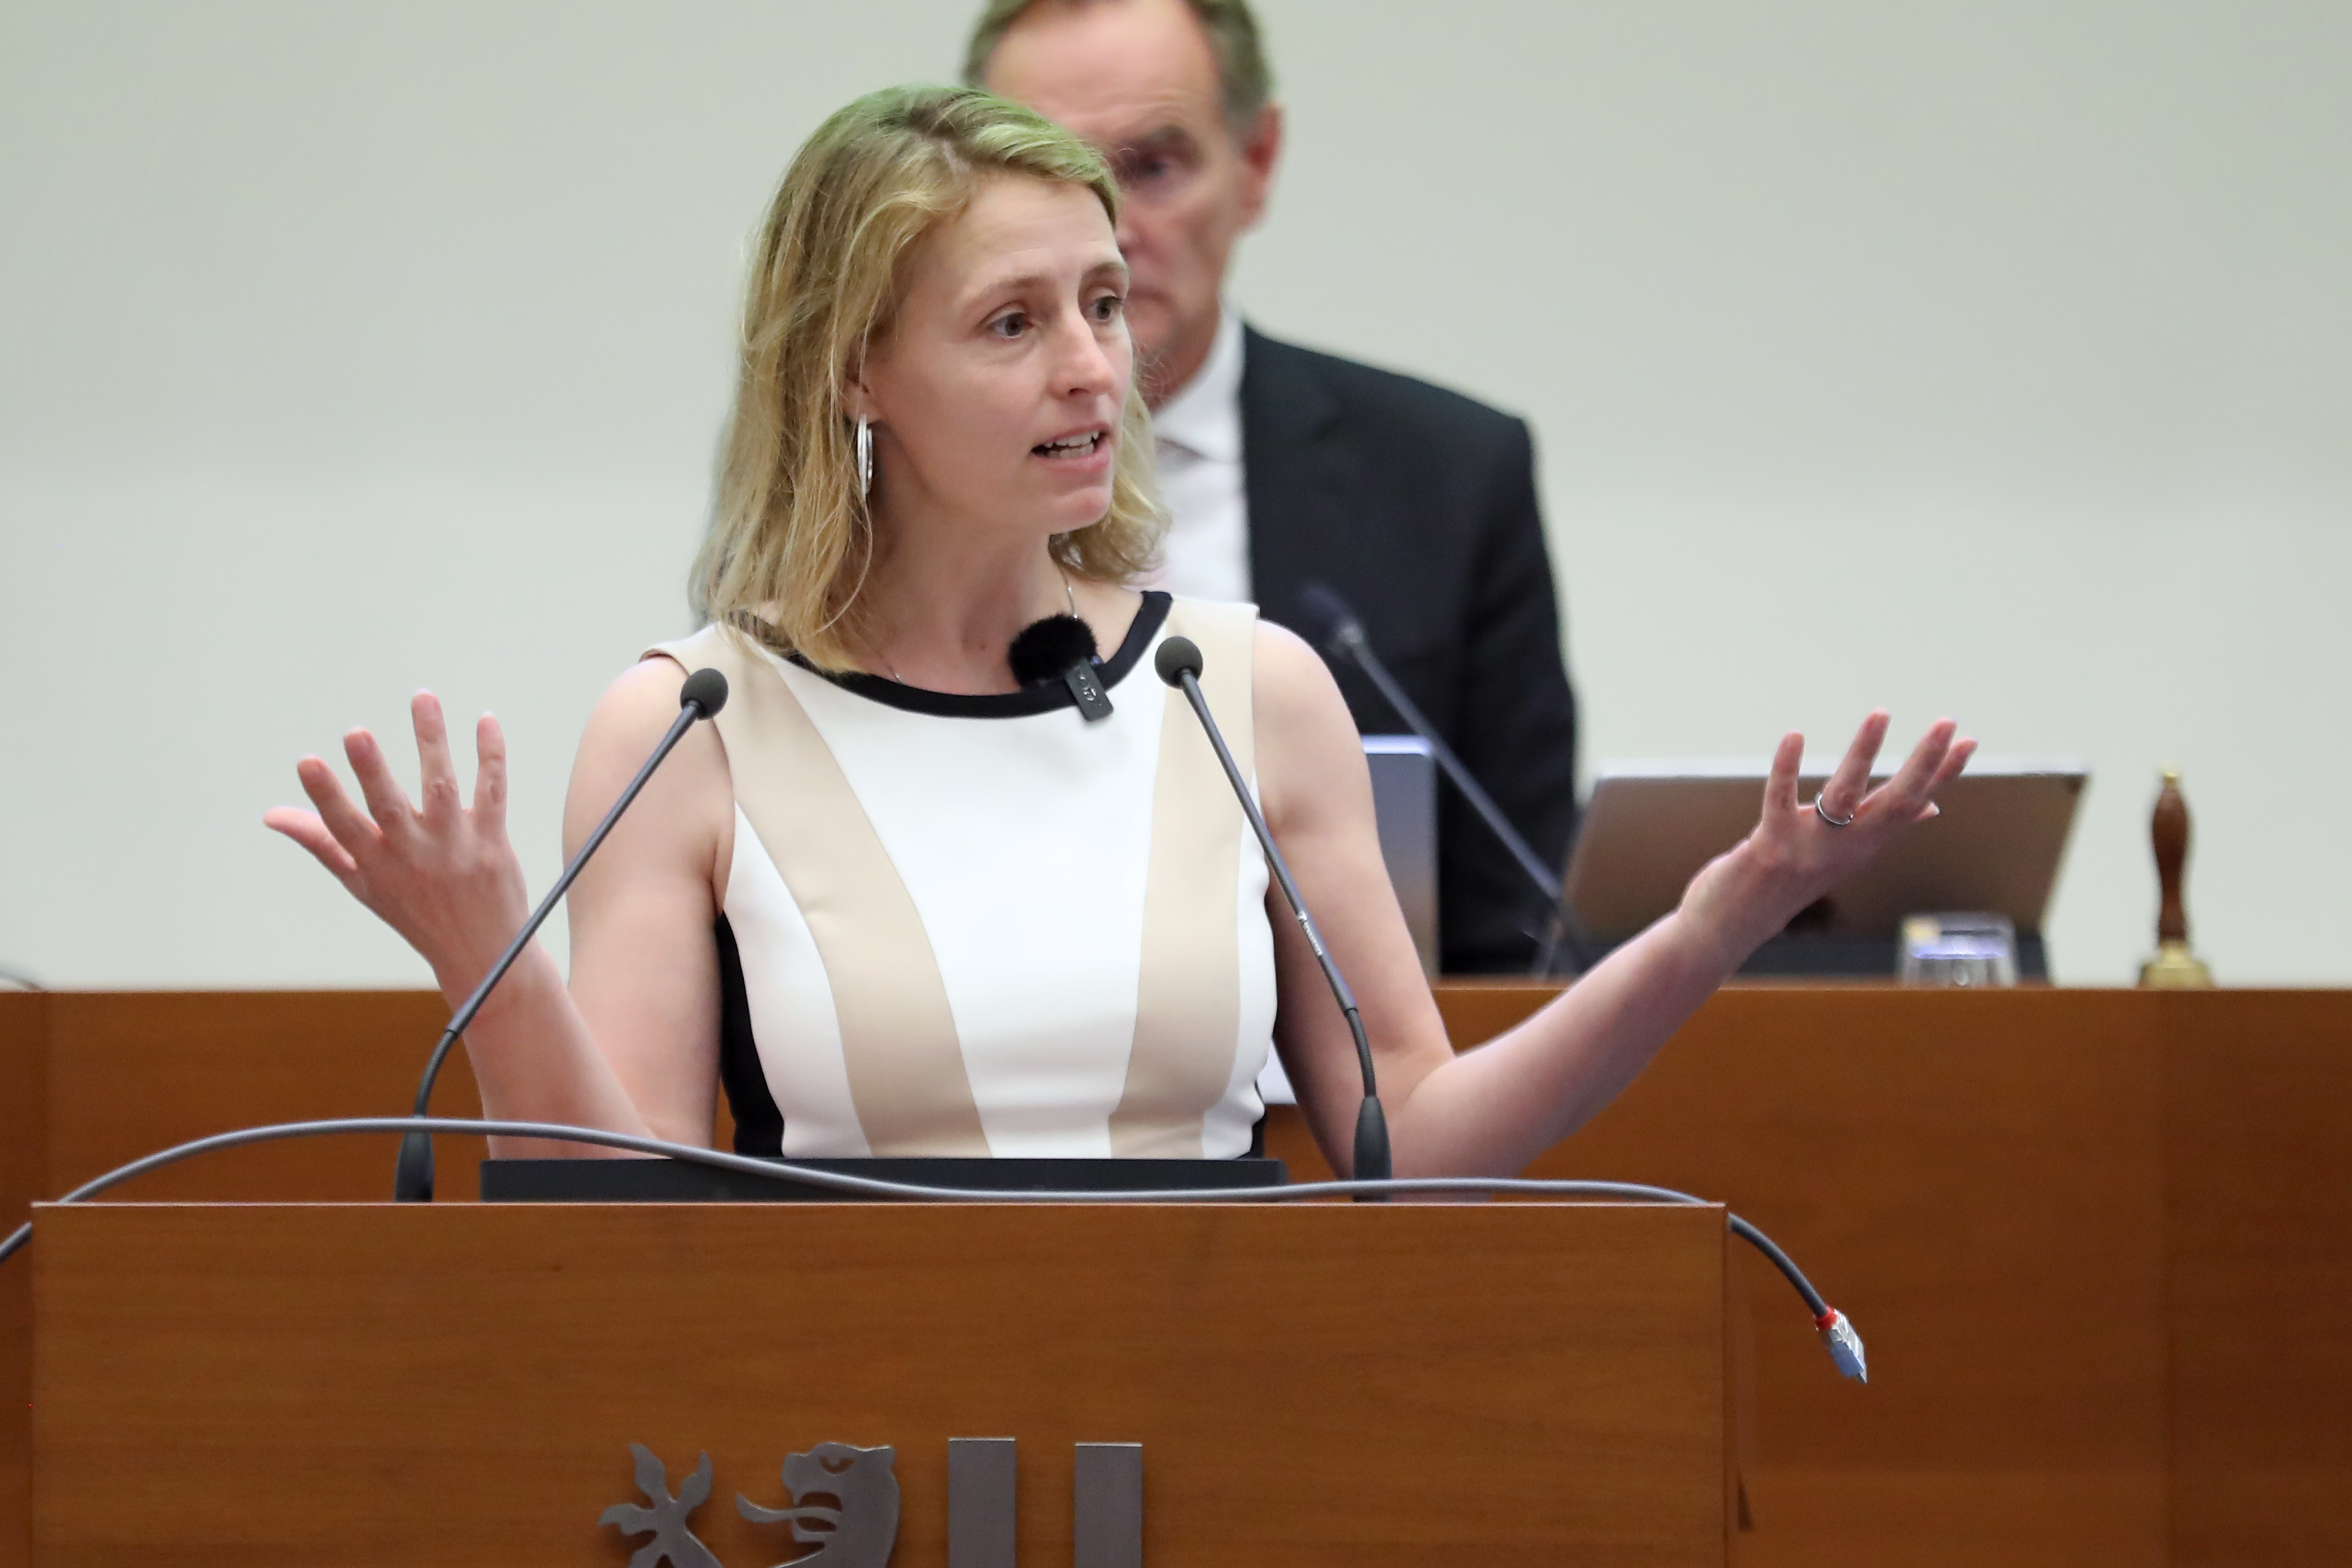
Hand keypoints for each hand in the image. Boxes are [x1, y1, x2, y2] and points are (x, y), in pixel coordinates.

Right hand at [263, 693, 530, 992]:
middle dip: (372, 770)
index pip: (342, 827)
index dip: (325, 795)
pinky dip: (490, 756)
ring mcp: (455, 848)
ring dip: (431, 742)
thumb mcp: (361, 883)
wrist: (479, 951)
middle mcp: (413, 855)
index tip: (307, 761)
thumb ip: (320, 842)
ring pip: (442, 787)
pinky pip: (492, 792)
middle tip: (356, 733)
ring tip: (422, 698)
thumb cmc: (413, 910)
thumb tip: (272, 814)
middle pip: (390, 806)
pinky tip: (485, 721)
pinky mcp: (493, 842)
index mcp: (375, 865)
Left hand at [1680, 711, 1977, 963]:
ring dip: (1864, 753)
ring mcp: (1809, 850)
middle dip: (1923, 762)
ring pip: (1845, 796)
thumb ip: (1877, 831)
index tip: (1969, 742)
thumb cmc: (1784, 883)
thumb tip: (1928, 810)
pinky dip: (1786, 767)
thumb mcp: (1839, 857)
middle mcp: (1844, 849)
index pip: (1912, 806)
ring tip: (1881, 714)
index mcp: (1861, 847)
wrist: (1730, 928)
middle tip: (1947, 722)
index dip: (1942, 776)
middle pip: (1895, 802)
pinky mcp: (1770, 847)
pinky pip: (1779, 800)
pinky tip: (1793, 735)